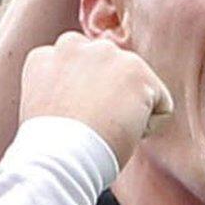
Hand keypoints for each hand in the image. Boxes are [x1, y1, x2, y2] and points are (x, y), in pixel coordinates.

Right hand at [19, 32, 172, 165]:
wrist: (59, 159)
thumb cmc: (50, 153)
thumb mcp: (45, 114)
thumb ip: (62, 94)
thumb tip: (87, 102)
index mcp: (44, 57)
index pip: (79, 71)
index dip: (83, 102)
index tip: (76, 123)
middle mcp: (72, 46)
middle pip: (110, 71)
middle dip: (110, 96)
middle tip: (92, 128)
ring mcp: (105, 54)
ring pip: (136, 87)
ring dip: (128, 111)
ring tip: (104, 131)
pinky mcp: (136, 70)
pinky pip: (161, 106)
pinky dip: (149, 128)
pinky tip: (123, 136)